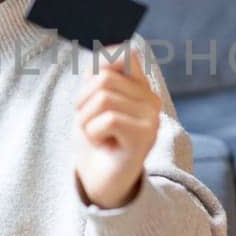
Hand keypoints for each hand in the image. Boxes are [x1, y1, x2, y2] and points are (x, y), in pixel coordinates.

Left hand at [74, 45, 160, 208]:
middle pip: (105, 78)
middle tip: (89, 123)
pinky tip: (102, 144)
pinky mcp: (145, 137)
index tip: (89, 94)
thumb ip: (97, 75)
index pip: (125, 53)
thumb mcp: (89, 101)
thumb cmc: (94, 140)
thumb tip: (105, 54)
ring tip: (95, 135)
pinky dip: (93, 133)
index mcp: (140, 88)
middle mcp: (151, 100)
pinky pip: (108, 119)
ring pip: (104, 98)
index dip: (100, 65)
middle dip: (83, 101)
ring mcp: (151, 119)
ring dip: (86, 119)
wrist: (99, 182)